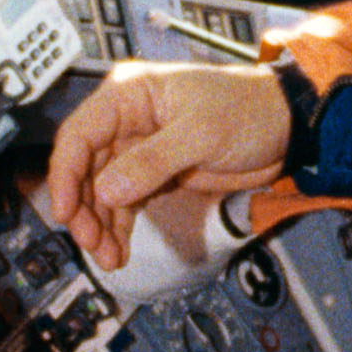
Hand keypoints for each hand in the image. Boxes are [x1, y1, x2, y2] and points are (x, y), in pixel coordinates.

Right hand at [44, 59, 292, 268]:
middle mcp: (127, 119)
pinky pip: (125, 200)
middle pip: (85, 167)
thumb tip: (108, 190)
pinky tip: (119, 250)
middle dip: (85, 208)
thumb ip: (152, 162)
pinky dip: (119, 226)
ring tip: (108, 257)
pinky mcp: (154, 171)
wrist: (285, 126)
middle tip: (91, 243)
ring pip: (102, 190)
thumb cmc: (248, 110)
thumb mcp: (200, 134)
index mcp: (130, 94)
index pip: (80, 134)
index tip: (65, 211)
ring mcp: (138, 147)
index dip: (66, 174)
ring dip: (101, 224)